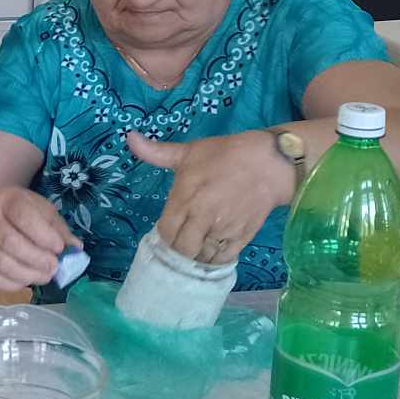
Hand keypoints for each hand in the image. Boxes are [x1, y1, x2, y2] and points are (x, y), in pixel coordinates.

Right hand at [0, 187, 78, 291]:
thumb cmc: (22, 213)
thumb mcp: (42, 210)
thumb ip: (58, 228)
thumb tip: (75, 248)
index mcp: (7, 200)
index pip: (21, 215)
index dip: (43, 234)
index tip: (59, 247)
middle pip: (8, 241)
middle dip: (36, 258)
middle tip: (54, 266)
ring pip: (1, 263)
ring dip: (29, 274)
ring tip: (46, 275)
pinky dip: (16, 284)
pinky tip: (29, 278)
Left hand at [127, 128, 293, 264]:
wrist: (270, 163)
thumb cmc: (225, 155)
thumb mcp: (189, 151)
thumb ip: (156, 152)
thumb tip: (129, 138)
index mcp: (185, 198)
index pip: (165, 232)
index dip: (164, 236)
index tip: (169, 231)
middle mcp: (202, 218)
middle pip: (181, 250)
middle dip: (178, 250)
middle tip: (180, 244)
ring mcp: (223, 230)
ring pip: (201, 258)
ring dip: (195, 258)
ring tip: (194, 250)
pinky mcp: (242, 237)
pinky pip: (223, 259)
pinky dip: (214, 260)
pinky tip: (211, 254)